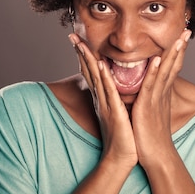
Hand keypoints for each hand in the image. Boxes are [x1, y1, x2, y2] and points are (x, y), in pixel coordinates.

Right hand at [68, 33, 137, 169]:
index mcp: (102, 98)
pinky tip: (102, 64)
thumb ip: (114, 99)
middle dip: (81, 53)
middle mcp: (100, 99)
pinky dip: (105, 77)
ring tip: (82, 43)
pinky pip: (109, 92)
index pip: (91, 72)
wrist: (122, 158)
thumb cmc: (122, 136)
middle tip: (72, 35)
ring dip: (89, 60)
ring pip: (96, 78)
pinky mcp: (113, 112)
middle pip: (89, 71)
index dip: (84, 56)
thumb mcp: (117, 113)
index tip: (77, 40)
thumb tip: (115, 87)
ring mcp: (105, 105)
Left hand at [131, 28, 191, 169]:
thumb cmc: (152, 136)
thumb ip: (152, 98)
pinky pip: (152, 86)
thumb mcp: (152, 112)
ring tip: (179, 38)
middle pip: (173, 65)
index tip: (182, 36)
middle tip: (187, 29)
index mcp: (162, 93)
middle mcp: (162, 93)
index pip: (172, 67)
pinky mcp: (148, 106)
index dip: (177, 51)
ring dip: (172, 54)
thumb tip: (150, 90)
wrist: (156, 156)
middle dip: (180, 47)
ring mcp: (157, 99)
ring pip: (166, 72)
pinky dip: (156, 71)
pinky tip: (159, 59)